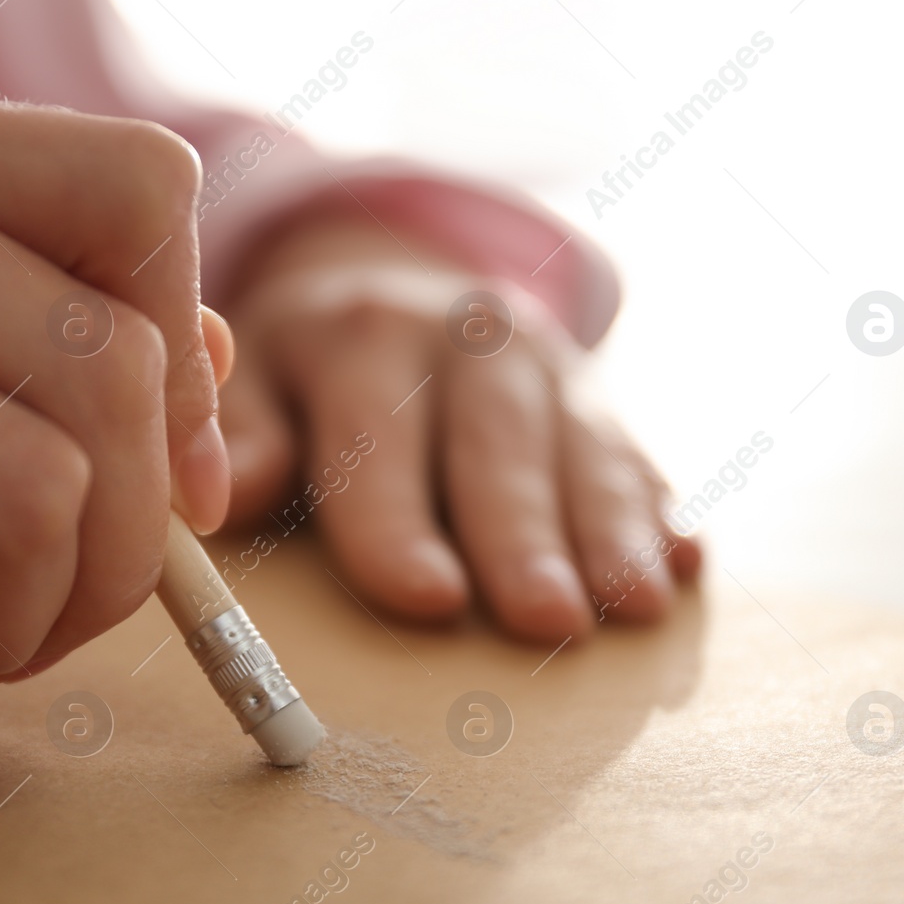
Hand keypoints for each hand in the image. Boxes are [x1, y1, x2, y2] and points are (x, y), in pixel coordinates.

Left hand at [218, 216, 699, 640]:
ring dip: (611, 530)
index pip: (378, 438)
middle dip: (523, 537)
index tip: (426, 600)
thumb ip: (237, 434)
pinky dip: (660, 507)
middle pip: (496, 444)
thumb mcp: (254, 375)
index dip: (397, 522)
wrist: (395, 281)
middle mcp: (465, 334)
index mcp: (363, 334)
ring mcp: (543, 362)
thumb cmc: (307, 366)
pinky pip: (634, 449)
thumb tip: (216, 498)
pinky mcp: (594, 392)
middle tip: (546, 622)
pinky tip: (686, 563)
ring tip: (634, 609)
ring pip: (581, 447)